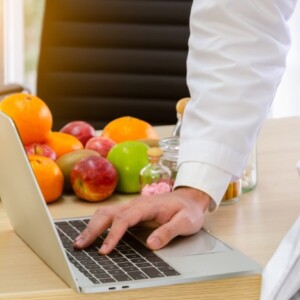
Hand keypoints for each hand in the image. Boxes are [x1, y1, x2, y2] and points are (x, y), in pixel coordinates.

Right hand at [74, 187, 210, 253]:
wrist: (189, 198)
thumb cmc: (188, 210)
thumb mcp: (185, 222)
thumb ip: (169, 232)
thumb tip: (151, 244)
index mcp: (148, 206)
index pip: (125, 219)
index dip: (113, 235)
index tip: (104, 250)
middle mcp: (136, 204)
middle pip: (109, 213)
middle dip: (93, 229)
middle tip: (80, 245)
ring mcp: (133, 205)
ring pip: (107, 212)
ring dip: (92, 226)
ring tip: (81, 241)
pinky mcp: (132, 209)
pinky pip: (111, 214)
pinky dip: (98, 223)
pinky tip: (93, 232)